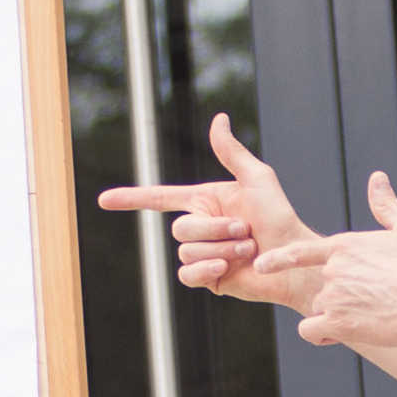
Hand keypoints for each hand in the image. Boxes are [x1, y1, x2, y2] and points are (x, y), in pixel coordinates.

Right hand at [96, 112, 321, 307]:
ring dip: (221, 249)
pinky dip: (206, 269)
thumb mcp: (257, 179)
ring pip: (187, 250)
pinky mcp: (207, 278)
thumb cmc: (281, 218)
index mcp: (206, 201)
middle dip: (216, 229)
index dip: (131, 199)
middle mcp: (200, 227)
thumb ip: (232, 152)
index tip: (104, 200)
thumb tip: (218, 119)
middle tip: (246, 232)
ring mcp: (202, 254)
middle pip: (181, 227)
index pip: (160, 199)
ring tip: (248, 249)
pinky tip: (227, 269)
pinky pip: (188, 274)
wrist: (292, 260)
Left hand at [261, 173, 396, 348]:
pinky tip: (344, 334)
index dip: (277, 260)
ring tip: (369, 318)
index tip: (262, 264)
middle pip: (318, 288)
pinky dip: (323, 335)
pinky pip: (311, 331)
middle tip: (370, 303)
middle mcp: (332, 269)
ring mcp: (332, 296)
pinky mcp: (338, 322)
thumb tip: (377, 179)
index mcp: (344, 246)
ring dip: (334, 317)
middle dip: (336, 298)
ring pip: (316, 310)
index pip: (299, 252)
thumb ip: (384, 206)